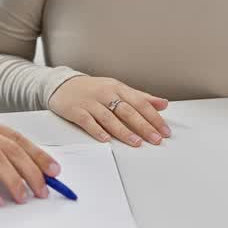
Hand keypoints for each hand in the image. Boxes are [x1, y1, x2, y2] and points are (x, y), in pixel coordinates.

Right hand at [47, 75, 169, 146]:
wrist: (63, 84)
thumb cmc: (93, 89)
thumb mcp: (118, 88)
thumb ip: (141, 97)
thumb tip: (163, 104)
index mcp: (118, 88)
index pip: (140, 103)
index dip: (154, 117)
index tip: (164, 131)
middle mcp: (105, 94)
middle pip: (127, 111)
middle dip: (143, 126)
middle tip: (155, 139)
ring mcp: (90, 102)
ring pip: (109, 117)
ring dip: (124, 131)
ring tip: (136, 142)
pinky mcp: (76, 110)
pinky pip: (88, 121)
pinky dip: (97, 130)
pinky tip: (106, 139)